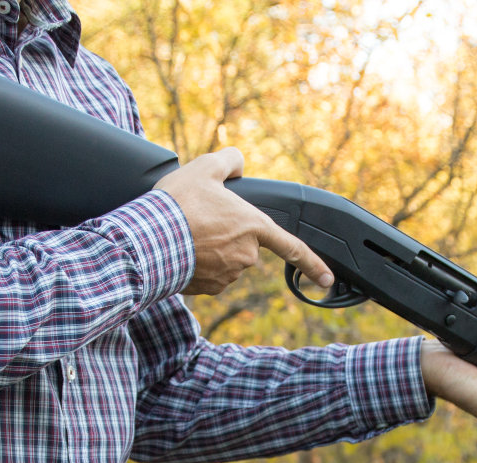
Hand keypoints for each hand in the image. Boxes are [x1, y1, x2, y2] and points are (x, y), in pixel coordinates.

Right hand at [154, 148, 334, 296]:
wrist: (150, 238)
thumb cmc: (179, 204)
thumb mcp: (206, 167)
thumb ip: (229, 160)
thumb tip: (237, 162)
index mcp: (254, 226)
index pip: (292, 247)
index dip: (312, 264)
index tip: (327, 279)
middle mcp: (246, 255)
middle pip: (244, 244)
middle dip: (227, 234)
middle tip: (201, 219)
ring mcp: (228, 274)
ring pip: (225, 259)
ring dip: (211, 249)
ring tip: (188, 233)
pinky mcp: (209, 288)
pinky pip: (209, 274)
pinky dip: (199, 264)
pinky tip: (182, 250)